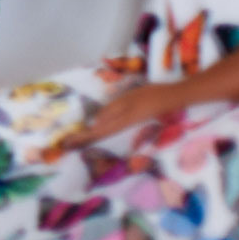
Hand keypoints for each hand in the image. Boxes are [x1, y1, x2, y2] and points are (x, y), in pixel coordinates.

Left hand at [43, 82, 185, 159]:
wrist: (173, 97)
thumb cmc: (151, 95)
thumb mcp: (129, 100)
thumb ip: (113, 111)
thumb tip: (95, 124)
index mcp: (120, 121)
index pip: (96, 132)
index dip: (82, 137)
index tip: (67, 142)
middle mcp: (122, 125)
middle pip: (98, 134)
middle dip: (82, 139)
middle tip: (65, 144)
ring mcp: (127, 123)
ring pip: (103, 132)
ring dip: (89, 136)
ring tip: (74, 139)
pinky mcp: (130, 119)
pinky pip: (111, 128)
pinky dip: (99, 131)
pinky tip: (95, 130)